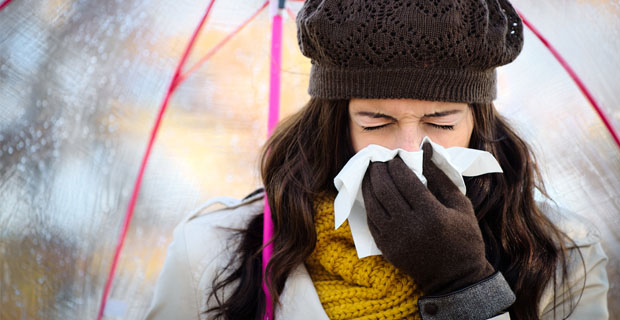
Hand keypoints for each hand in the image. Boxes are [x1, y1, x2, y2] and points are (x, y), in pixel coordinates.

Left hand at [361, 142, 494, 294]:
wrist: (456, 279)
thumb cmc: (464, 238)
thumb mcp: (461, 205)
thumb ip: (441, 176)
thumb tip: (425, 149)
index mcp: (431, 214)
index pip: (405, 181)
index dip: (396, 165)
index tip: (394, 156)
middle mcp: (410, 226)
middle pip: (385, 190)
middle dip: (378, 170)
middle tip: (377, 160)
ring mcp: (395, 239)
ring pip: (373, 204)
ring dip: (368, 184)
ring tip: (370, 172)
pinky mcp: (387, 249)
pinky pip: (371, 221)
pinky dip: (368, 204)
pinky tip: (370, 193)